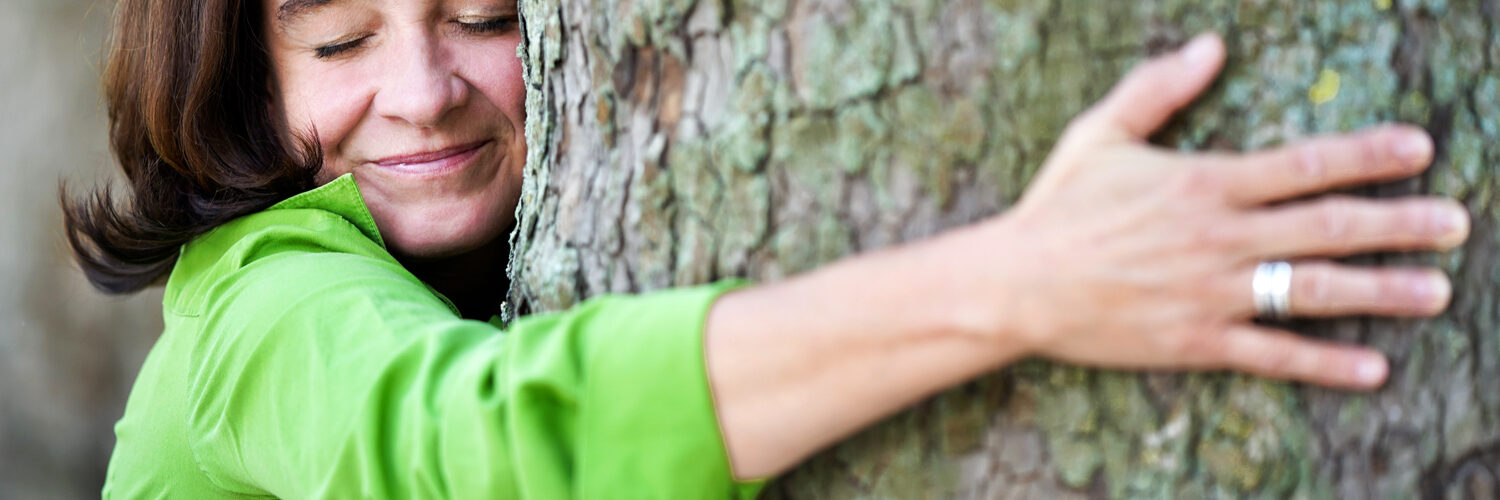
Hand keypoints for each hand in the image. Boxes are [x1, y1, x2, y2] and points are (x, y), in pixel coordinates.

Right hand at [958, 33, 1470, 389]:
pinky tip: (1371, 366)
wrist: (1016, 283)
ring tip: (1436, 291)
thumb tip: (1212, 46)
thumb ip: (1159, 89)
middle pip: (1327, 227)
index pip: (1304, 165)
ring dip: (1381, 291)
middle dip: (1398, 223)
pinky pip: (1272, 353)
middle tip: (1454, 222)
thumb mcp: (1100, 134)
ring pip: (1313, 290)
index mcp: (1203, 183)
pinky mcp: (1195, 341)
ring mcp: (1210, 293)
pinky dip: (1324, 362)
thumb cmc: (1059, 206)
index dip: (1366, 155)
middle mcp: (1218, 238)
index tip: (1418, 149)